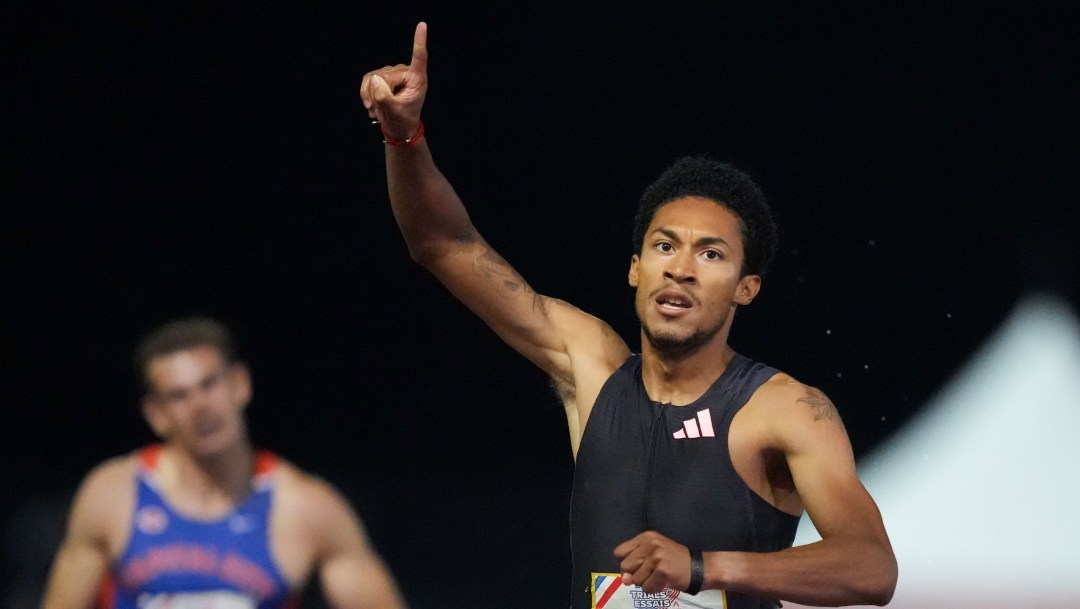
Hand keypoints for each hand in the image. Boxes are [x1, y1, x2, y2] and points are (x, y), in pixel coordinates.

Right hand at [360, 22, 427, 139]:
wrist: (397, 127)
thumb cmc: (402, 119)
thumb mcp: (394, 112)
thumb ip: (385, 97)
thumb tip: (375, 79)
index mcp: (417, 79)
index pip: (419, 58)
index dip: (419, 41)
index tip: (422, 26)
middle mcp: (405, 72)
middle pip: (385, 76)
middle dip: (379, 94)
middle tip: (382, 109)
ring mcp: (392, 72)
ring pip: (373, 78)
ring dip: (371, 96)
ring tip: (377, 109)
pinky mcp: (381, 75)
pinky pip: (367, 79)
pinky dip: (365, 93)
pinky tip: (371, 105)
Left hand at [613, 531, 693, 593]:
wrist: (698, 568)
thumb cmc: (674, 560)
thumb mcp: (654, 553)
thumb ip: (635, 563)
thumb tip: (624, 579)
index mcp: (646, 537)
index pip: (619, 552)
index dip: (626, 562)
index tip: (639, 564)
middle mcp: (650, 544)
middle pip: (625, 566)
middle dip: (635, 573)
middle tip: (651, 571)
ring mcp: (656, 557)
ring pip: (635, 579)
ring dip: (646, 582)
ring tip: (659, 576)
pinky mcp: (662, 571)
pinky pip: (646, 588)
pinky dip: (653, 588)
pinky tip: (663, 582)